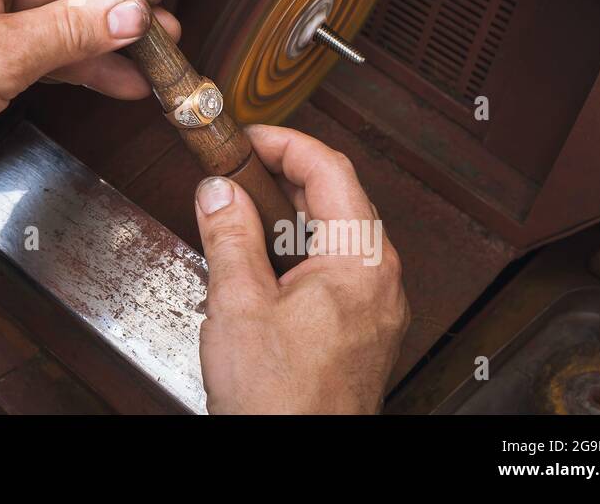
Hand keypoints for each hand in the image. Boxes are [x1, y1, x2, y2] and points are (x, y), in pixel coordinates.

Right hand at [194, 125, 409, 413]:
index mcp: (361, 262)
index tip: (246, 137)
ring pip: (337, 234)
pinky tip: (261, 263)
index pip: (331, 169)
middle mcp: (381, 279)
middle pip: (339, 198)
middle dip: (283, 175)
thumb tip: (218, 190)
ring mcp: (376, 307)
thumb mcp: (238, 304)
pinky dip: (299, 249)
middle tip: (237, 167)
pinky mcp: (363, 330)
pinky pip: (336, 268)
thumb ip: (228, 235)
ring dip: (289, 214)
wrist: (301, 463)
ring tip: (241, 214)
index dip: (284, 142)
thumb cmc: (282, 401)